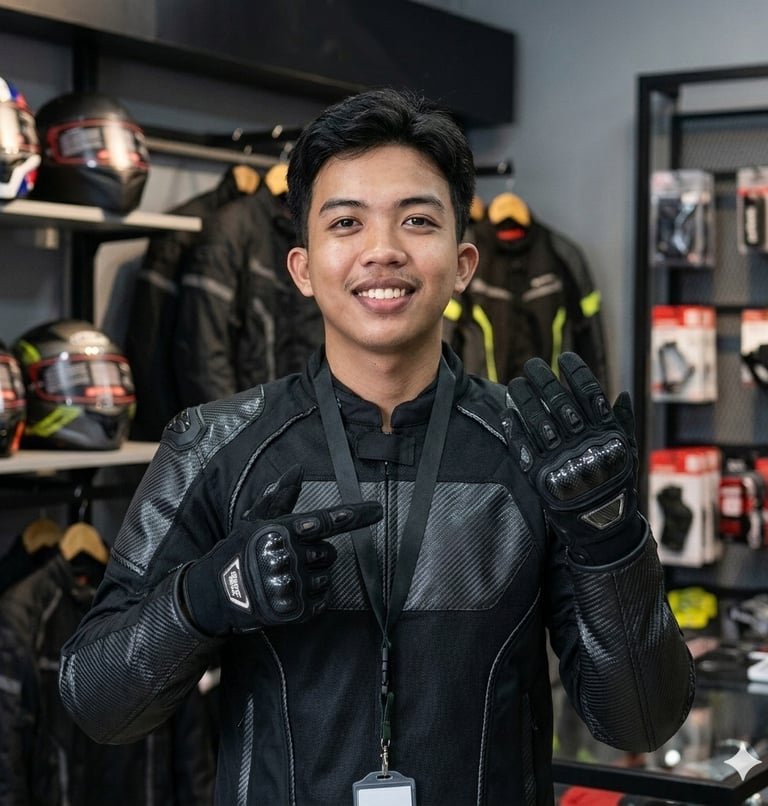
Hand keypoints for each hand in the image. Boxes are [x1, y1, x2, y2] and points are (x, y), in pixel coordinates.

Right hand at [182, 465, 382, 634]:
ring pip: (327, 576)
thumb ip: (281, 496)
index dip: (354, 515)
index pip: (326, 521)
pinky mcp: (294, 609)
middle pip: (330, 553)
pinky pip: (322, 600)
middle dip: (317, 554)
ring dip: (314, 577)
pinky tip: (291, 593)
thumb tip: (298, 469)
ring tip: (287, 577)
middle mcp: (289, 556)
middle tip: (293, 558)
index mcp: (282, 531)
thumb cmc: (238, 551)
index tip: (377, 511)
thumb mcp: (256, 520)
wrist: (213, 593)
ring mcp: (292, 584)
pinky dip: (312, 598)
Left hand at [501, 352, 640, 563]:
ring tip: (516, 383)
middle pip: (559, 401)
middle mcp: (583, 443)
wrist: (602, 526)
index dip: (576, 372)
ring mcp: (561, 459)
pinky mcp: (542, 477)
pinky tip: (505, 413)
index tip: (564, 357)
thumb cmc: (616, 485)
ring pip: (538, 420)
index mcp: (605, 433)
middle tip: (532, 364)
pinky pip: (523, 447)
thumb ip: (622, 422)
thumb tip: (621, 394)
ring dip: (524, 399)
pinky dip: (514, 429)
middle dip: (544, 379)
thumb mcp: (626, 452)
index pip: (590, 393)